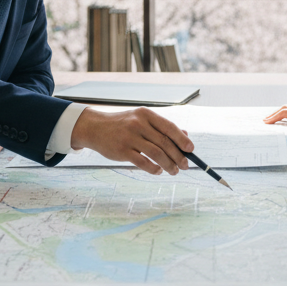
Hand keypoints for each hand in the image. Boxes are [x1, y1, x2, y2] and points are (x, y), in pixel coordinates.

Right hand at [71, 107, 192, 174]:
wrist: (95, 127)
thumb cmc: (122, 124)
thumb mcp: (141, 120)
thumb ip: (161, 127)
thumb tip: (185, 136)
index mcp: (146, 114)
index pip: (169, 127)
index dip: (182, 139)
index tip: (191, 149)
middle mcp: (138, 124)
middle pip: (164, 142)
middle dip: (178, 156)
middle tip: (184, 165)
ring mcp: (130, 137)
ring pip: (156, 153)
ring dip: (168, 164)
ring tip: (173, 171)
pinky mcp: (122, 150)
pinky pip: (143, 162)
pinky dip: (153, 169)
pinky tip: (158, 171)